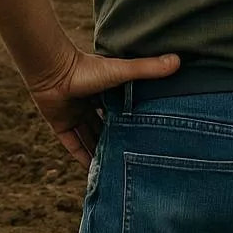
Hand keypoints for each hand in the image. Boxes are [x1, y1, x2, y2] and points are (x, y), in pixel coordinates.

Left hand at [27, 48, 181, 166]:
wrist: (53, 71)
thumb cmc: (88, 69)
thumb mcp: (122, 71)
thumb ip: (148, 69)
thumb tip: (179, 60)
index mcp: (104, 90)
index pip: (120, 111)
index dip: (130, 124)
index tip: (146, 138)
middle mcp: (88, 104)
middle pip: (105, 127)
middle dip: (116, 141)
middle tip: (133, 160)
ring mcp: (73, 114)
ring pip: (90, 138)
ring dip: (100, 153)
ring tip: (118, 171)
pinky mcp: (59, 124)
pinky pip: (73, 145)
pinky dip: (82, 158)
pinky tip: (94, 173)